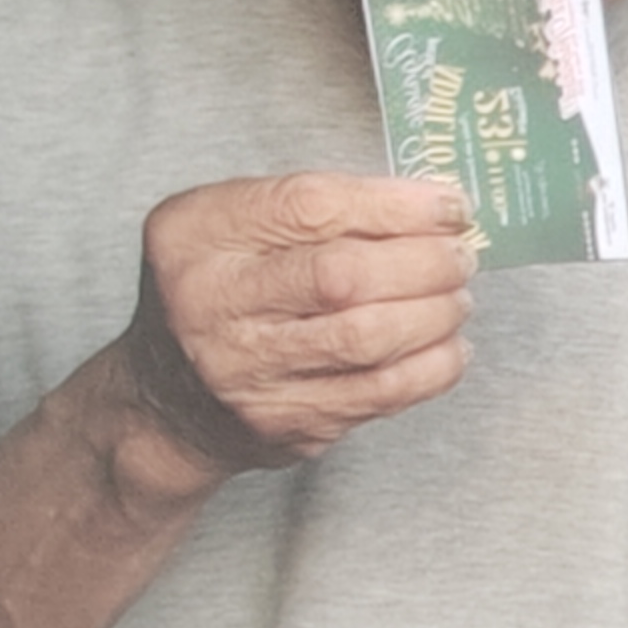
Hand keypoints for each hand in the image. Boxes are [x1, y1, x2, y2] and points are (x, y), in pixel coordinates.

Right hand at [110, 172, 478, 479]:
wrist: (165, 400)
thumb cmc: (220, 292)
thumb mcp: (231, 227)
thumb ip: (313, 209)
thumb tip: (429, 208)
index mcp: (198, 234)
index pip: (311, 206)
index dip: (396, 205)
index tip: (450, 206)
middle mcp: (212, 303)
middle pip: (344, 276)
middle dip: (426, 262)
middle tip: (462, 256)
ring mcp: (247, 372)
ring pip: (369, 338)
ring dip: (437, 313)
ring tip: (458, 297)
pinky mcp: (287, 421)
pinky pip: (381, 393)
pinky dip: (434, 365)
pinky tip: (449, 345)